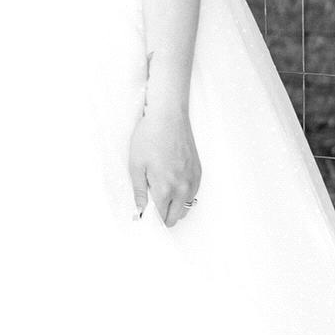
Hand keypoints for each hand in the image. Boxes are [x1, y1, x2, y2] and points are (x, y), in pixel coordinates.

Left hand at [129, 108, 201, 227]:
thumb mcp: (136, 165)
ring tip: (162, 193)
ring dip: (176, 206)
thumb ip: (139, 192)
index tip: (146, 213)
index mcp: (165, 189)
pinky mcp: (199, 171)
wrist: (168, 117)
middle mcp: (183, 188)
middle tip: (153, 205)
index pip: (162, 217)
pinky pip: (194, 193)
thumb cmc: (149, 137)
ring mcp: (193, 180)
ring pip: (187, 206)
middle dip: (164, 216)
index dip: (152, 217)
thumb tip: (140, 211)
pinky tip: (173, 183)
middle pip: (176, 216)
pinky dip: (184, 194)